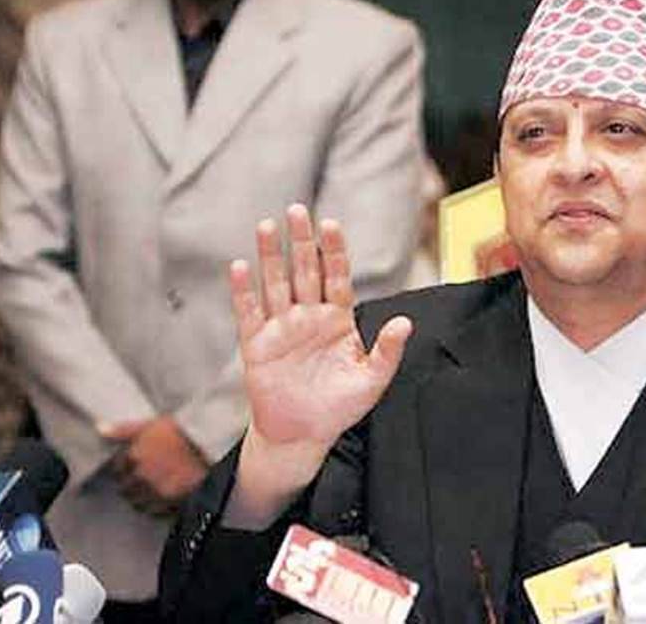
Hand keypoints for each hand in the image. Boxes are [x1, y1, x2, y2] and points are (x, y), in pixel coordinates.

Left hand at [102, 416, 207, 516]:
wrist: (212, 446)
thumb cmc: (184, 432)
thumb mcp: (153, 424)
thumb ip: (125, 430)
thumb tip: (100, 430)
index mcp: (133, 456)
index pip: (118, 469)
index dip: (126, 467)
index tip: (134, 466)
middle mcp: (140, 476)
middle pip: (125, 489)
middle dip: (132, 485)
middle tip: (145, 479)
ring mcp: (155, 491)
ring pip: (138, 503)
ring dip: (142, 498)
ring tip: (154, 491)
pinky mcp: (170, 503)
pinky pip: (155, 512)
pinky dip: (157, 508)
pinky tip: (165, 499)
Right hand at [230, 204, 410, 453]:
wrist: (304, 435)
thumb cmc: (340, 407)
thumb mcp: (372, 381)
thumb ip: (388, 351)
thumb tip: (405, 322)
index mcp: (337, 319)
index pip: (336, 276)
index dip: (333, 251)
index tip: (330, 225)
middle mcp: (308, 317)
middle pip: (304, 271)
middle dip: (301, 241)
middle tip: (298, 209)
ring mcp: (282, 328)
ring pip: (275, 284)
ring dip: (271, 256)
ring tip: (267, 225)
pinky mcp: (257, 345)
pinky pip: (249, 313)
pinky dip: (244, 291)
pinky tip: (240, 267)